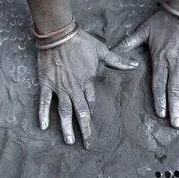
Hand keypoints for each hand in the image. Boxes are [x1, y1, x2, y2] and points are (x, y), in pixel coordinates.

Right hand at [37, 29, 138, 148]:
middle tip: (87, 144)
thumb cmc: (81, 41)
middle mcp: (75, 88)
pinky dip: (43, 113)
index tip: (93, 123)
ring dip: (67, 127)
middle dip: (84, 129)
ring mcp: (60, 87)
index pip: (91, 102)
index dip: (92, 113)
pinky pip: (44, 101)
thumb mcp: (102, 50)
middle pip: (80, 112)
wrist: (59, 33)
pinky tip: (44, 126)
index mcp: (88, 81)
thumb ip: (117, 60)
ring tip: (69, 141)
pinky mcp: (46, 83)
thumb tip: (135, 64)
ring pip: (64, 111)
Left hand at [113, 9, 178, 127]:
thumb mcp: (144, 30)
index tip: (160, 114)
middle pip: (174, 90)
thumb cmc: (164, 20)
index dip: (160, 100)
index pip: (159, 84)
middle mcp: (176, 64)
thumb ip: (129, 43)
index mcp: (161, 59)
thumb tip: (114, 50)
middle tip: (176, 124)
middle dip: (175, 108)